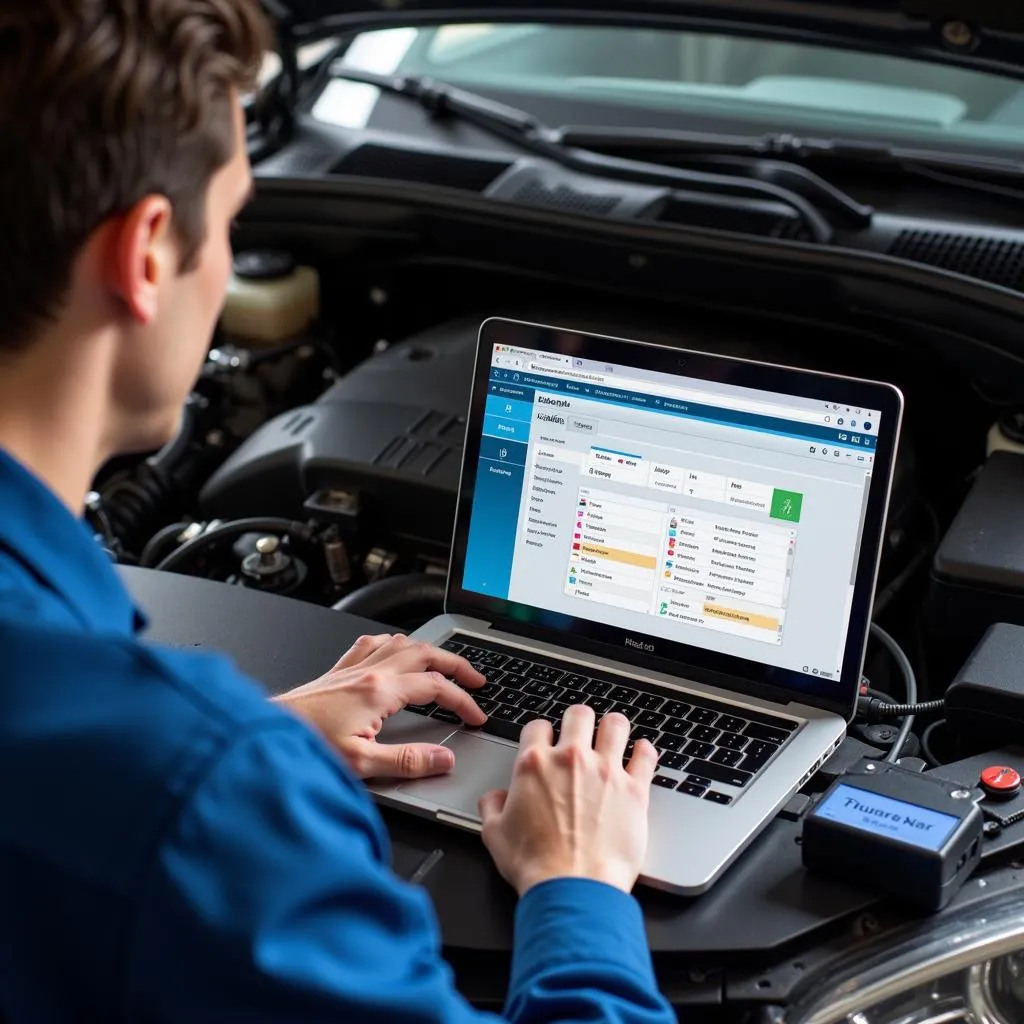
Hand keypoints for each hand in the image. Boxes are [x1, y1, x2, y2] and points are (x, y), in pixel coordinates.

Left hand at [275, 634, 485, 779]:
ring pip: (402, 643)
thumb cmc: (305, 747)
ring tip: (443, 664)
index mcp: (380, 691)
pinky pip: (372, 643)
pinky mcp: (337, 671)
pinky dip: (393, 644)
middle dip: (457, 665)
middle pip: (426, 654)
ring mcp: (352, 667)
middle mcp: (369, 671)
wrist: (264, 734)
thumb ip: (407, 762)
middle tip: (476, 679)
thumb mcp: (361, 763)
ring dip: (429, 650)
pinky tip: (393, 651)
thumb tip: (444, 759)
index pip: (436, 688)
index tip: (476, 716)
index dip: (463, 701)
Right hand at [479, 706, 656, 895]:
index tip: (546, 743)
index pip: (538, 726)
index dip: (541, 734)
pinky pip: (646, 756)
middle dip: (578, 721)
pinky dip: (644, 751)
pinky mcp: (635, 790)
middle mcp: (571, 759)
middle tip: (580, 733)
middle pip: (579, 714)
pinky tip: (641, 752)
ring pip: (615, 725)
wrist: (573, 887)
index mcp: (534, 764)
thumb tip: (496, 799)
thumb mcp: (494, 834)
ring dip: (613, 728)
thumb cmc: (535, 865)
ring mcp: (606, 772)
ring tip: (612, 735)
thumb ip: (492, 807)